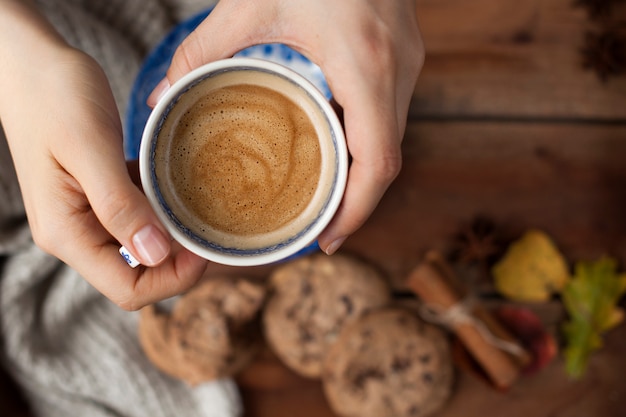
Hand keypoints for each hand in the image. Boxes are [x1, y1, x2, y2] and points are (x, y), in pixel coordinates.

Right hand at [0, 2, 206, 309]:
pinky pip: (141, 219)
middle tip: (212, 229)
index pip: (128, 289)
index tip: (204, 244)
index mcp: (67, 233)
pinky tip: (182, 191)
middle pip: (140, 276)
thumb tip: (155, 255)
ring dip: (176, 238)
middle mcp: (77, 234)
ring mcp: (88, 217)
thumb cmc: (54, 95)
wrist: (32, 64)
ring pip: (143, 250)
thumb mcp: (90, 148)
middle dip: (181, 264)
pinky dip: (164, 212)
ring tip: (204, 211)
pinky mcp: (101, 197)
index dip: (174, 277)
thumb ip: (119, 204)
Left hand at [148, 0, 423, 254]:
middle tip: (319, 229)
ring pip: (393, 141)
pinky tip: (337, 152)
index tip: (326, 238)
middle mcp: (396, 69)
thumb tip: (164, 96)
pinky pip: (390, 116)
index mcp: (363, 63)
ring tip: (325, 200)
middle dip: (357, 204)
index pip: (377, 162)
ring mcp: (408, 63)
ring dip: (362, 176)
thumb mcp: (250, 3)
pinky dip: (366, 144)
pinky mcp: (404, 56)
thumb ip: (202, 51)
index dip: (357, 211)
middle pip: (388, 162)